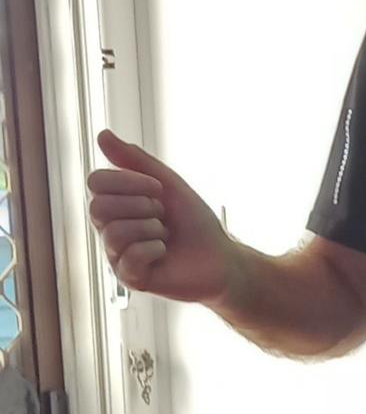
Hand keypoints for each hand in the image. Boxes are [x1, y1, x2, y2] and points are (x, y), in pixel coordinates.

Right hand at [88, 131, 235, 305]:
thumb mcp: (167, 182)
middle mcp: (110, 228)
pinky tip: (163, 253)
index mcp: (116, 204)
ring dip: (150, 228)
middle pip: (98, 207)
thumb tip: (102, 135)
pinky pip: (129, 257)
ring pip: (114, 232)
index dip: (129, 181)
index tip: (158, 189)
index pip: (96, 182)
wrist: (220, 257)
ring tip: (164, 235)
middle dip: (141, 205)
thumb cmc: (194, 222)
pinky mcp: (129, 278)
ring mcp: (117, 255)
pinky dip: (154, 249)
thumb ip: (134, 159)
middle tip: (162, 216)